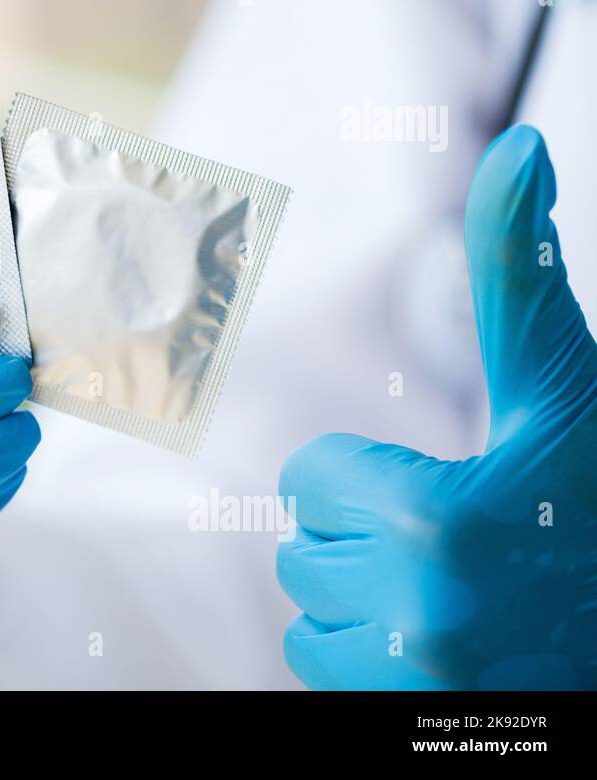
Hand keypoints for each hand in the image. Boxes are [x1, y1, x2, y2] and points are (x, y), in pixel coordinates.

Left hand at [278, 125, 596, 688]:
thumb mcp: (567, 385)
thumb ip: (519, 276)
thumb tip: (521, 145)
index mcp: (435, 518)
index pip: (305, 478)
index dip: (363, 473)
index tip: (436, 484)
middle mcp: (418, 612)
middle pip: (299, 547)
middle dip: (359, 534)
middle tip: (449, 542)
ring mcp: (415, 684)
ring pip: (307, 612)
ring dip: (359, 595)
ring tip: (449, 592)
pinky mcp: (414, 723)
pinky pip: (318, 673)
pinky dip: (362, 656)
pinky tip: (438, 643)